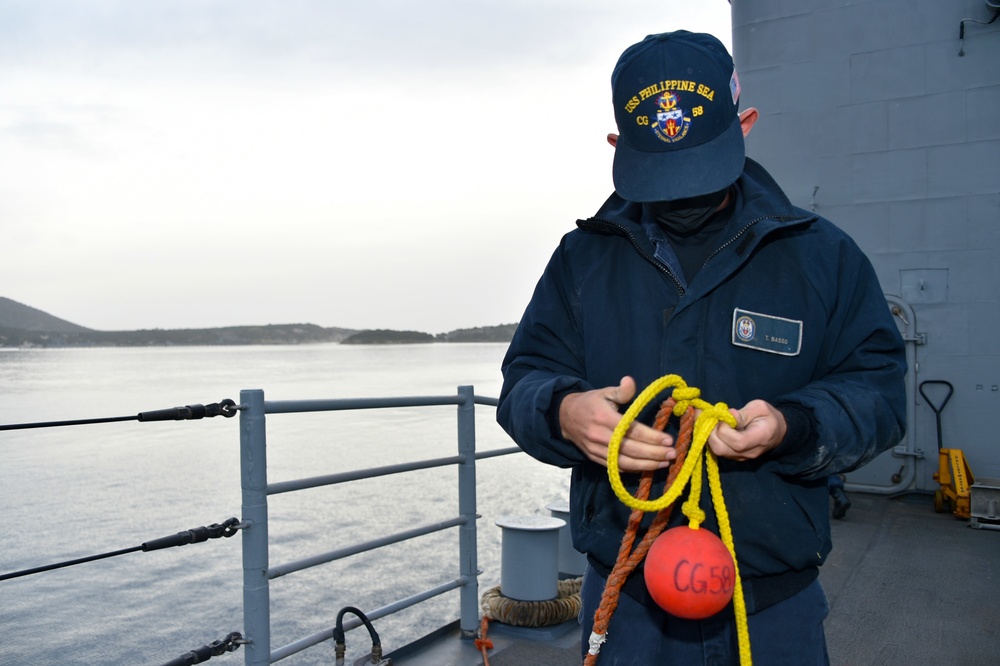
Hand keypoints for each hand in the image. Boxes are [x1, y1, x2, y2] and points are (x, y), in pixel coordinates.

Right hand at [558, 376, 676, 471]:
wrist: (565, 417)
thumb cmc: (590, 403)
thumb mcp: (604, 392)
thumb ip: (620, 391)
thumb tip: (630, 381)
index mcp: (604, 418)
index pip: (632, 430)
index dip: (651, 436)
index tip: (668, 439)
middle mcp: (600, 436)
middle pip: (631, 449)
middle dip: (654, 453)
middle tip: (673, 454)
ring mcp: (596, 450)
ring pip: (624, 462)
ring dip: (646, 465)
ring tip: (664, 463)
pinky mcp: (595, 459)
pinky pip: (616, 468)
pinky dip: (632, 470)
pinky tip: (647, 468)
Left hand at [707, 399, 786, 460]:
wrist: (777, 431)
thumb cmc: (768, 417)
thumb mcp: (760, 408)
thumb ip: (743, 413)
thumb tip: (727, 414)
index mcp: (759, 439)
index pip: (737, 442)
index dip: (725, 429)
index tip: (723, 416)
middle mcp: (749, 452)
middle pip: (722, 449)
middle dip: (711, 432)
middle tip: (710, 417)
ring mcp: (741, 456)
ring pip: (717, 451)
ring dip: (709, 434)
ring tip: (708, 419)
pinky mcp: (734, 456)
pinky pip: (718, 449)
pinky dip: (711, 438)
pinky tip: (711, 426)